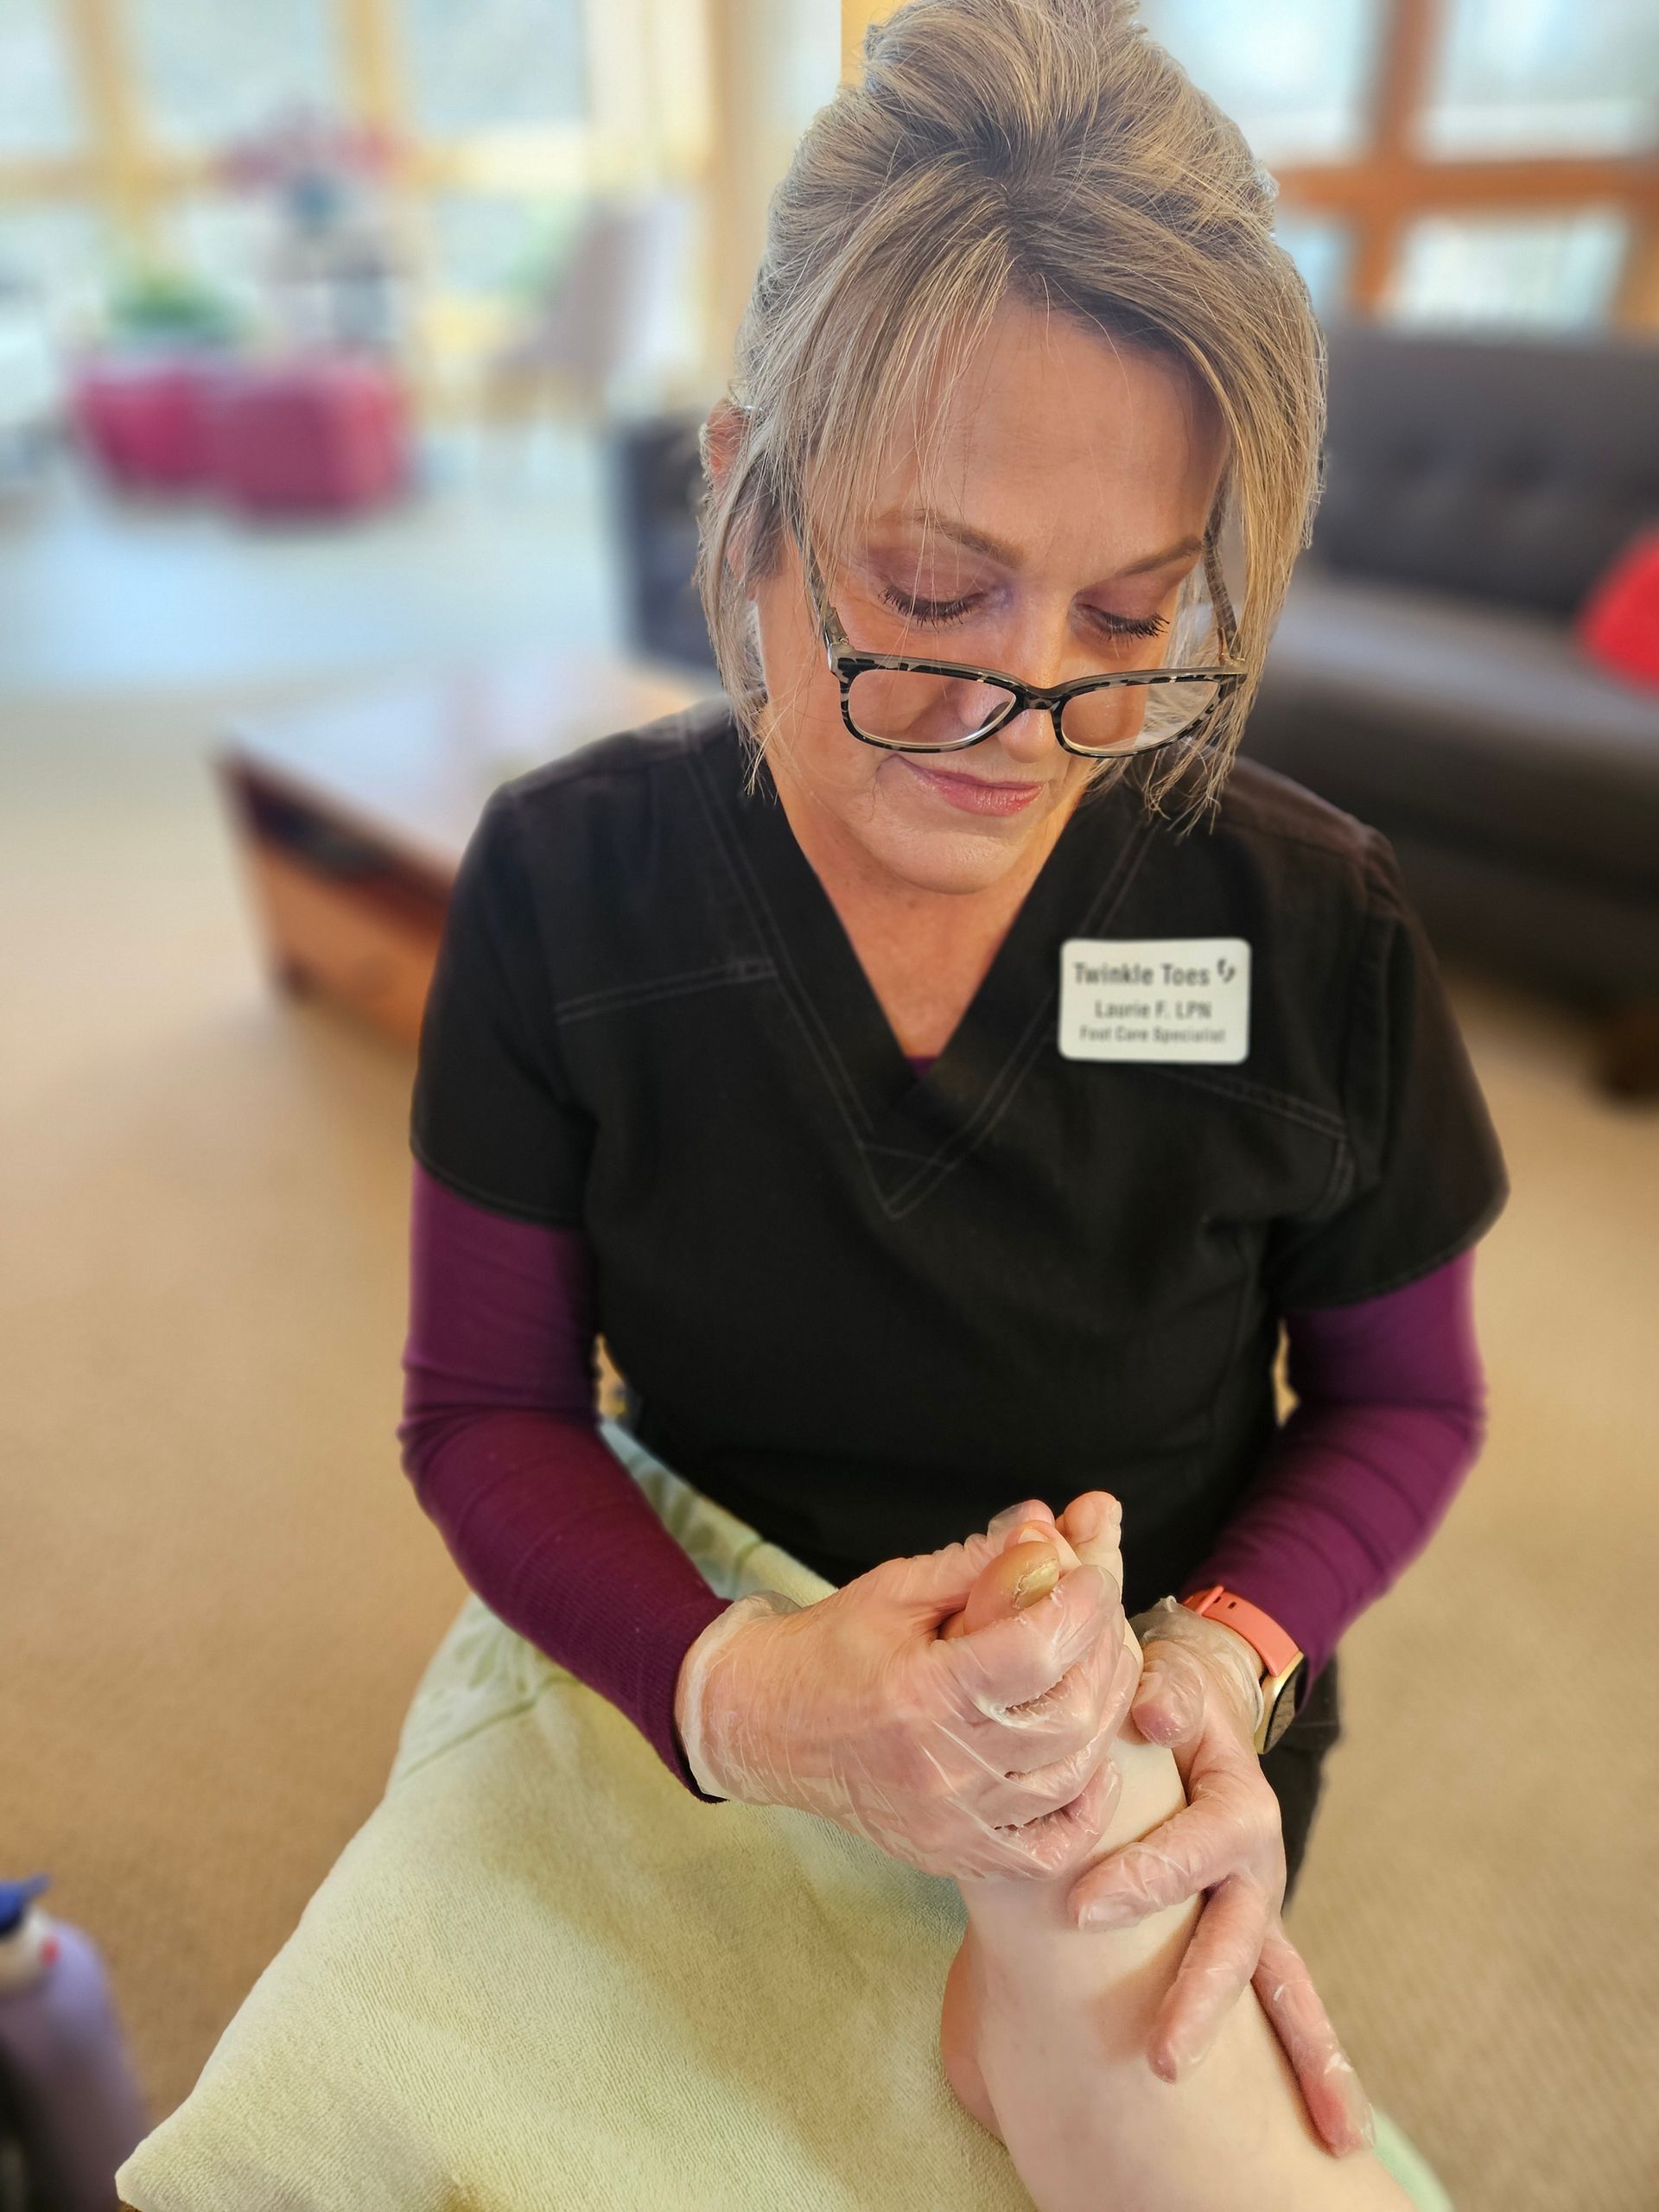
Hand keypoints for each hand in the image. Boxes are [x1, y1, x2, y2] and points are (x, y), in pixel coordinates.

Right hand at [674, 1500, 1140, 1881]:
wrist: (765, 1725)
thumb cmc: (829, 1648)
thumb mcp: (895, 1590)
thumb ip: (976, 1563)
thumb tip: (1046, 1530)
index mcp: (922, 1693)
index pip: (1036, 1650)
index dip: (1082, 1606)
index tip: (1095, 1576)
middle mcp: (942, 1766)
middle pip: (1068, 1714)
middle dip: (1103, 1654)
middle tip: (1101, 1617)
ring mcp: (951, 1821)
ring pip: (1070, 1775)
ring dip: (1103, 1715)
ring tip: (1100, 1669)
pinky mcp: (953, 1853)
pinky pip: (1046, 1848)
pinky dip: (1085, 1809)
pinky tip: (1092, 1763)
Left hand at [1064, 1597, 1373, 2157]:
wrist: (1189, 1709)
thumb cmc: (1161, 1699)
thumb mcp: (1165, 1679)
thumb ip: (1162, 1691)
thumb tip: (1154, 1714)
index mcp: (1236, 1803)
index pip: (1198, 1845)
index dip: (1147, 1875)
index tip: (1079, 1909)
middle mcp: (1256, 1866)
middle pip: (1242, 1937)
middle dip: (1205, 1997)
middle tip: (1163, 2058)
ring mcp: (1257, 1907)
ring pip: (1284, 1986)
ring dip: (1304, 2057)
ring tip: (1329, 2135)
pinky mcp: (1244, 1935)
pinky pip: (1284, 2003)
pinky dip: (1314, 2064)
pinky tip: (1338, 2134)